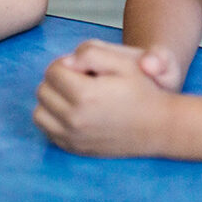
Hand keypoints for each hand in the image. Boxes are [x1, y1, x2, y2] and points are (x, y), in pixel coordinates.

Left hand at [33, 39, 175, 156]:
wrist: (161, 127)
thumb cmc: (142, 91)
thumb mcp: (122, 60)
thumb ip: (89, 52)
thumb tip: (66, 62)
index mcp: (84, 95)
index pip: (52, 71)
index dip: (68, 64)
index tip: (85, 70)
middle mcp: (75, 120)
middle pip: (43, 90)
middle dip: (57, 80)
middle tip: (80, 81)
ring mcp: (74, 138)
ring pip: (39, 112)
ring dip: (51, 100)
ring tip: (73, 96)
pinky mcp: (76, 149)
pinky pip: (47, 131)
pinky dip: (53, 119)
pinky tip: (72, 112)